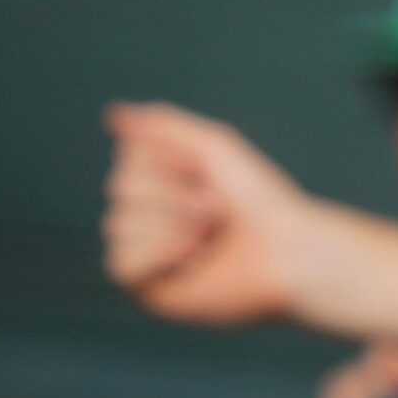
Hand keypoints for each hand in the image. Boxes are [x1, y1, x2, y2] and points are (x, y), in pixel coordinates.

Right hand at [100, 102, 314, 326]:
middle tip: (215, 211)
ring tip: (207, 238)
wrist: (284, 250)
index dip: (172, 164)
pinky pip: (119, 263)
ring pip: (117, 223)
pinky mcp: (145, 285)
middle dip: (173, 196)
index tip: (211, 177)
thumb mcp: (214, 146)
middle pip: (119, 186)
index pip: (129, 156)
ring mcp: (143, 248)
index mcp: (161, 176)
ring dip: (173, 227)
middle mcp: (147, 210)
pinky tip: (190, 262)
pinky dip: (159, 257)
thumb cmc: (258, 196)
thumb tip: (112, 112)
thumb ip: (163, 126)